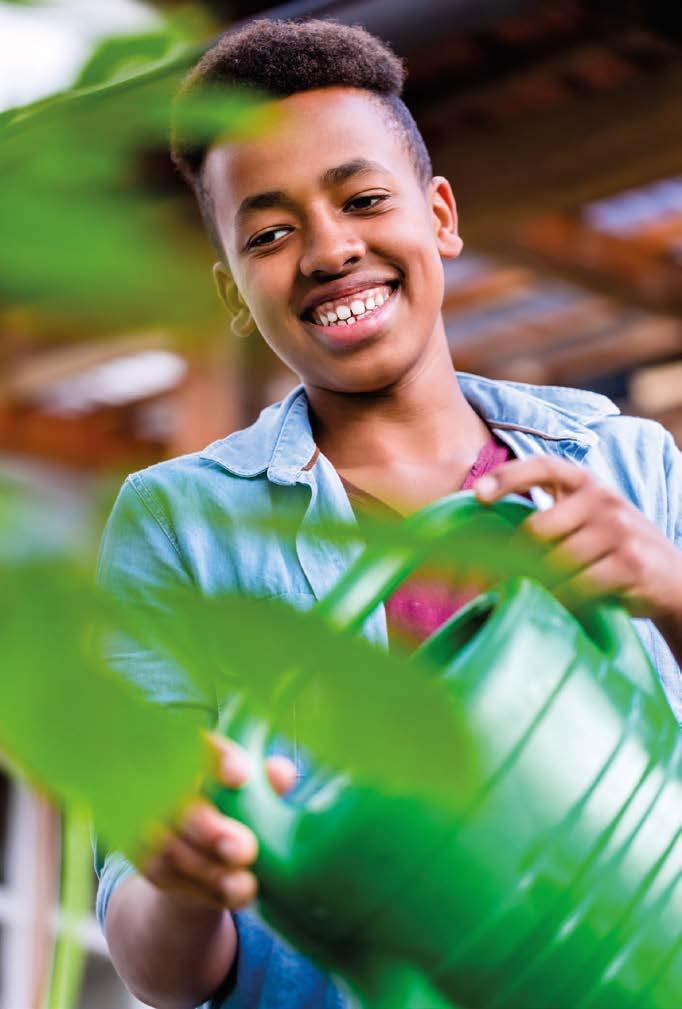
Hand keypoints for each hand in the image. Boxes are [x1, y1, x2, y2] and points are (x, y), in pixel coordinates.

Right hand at [140, 734, 295, 910]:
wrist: (203, 851)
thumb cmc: (237, 807)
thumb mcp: (258, 791)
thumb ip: (269, 780)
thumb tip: (281, 772)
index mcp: (198, 755)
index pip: (204, 747)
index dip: (219, 760)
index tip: (240, 777)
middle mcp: (166, 786)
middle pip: (181, 806)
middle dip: (211, 830)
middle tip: (245, 849)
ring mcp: (151, 825)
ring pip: (172, 849)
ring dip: (210, 871)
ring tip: (245, 885)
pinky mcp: (145, 862)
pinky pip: (167, 878)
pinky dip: (202, 891)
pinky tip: (232, 895)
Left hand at [473, 455, 681, 623]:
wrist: (673, 577)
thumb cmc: (612, 548)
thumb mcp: (587, 518)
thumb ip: (550, 516)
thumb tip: (487, 538)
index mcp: (585, 482)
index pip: (542, 466)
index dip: (508, 477)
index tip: (478, 495)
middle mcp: (602, 499)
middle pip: (537, 528)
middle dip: (515, 557)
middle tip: (500, 577)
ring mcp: (618, 529)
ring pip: (556, 562)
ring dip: (539, 584)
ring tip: (532, 593)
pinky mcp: (629, 563)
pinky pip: (579, 584)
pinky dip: (563, 598)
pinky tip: (559, 603)